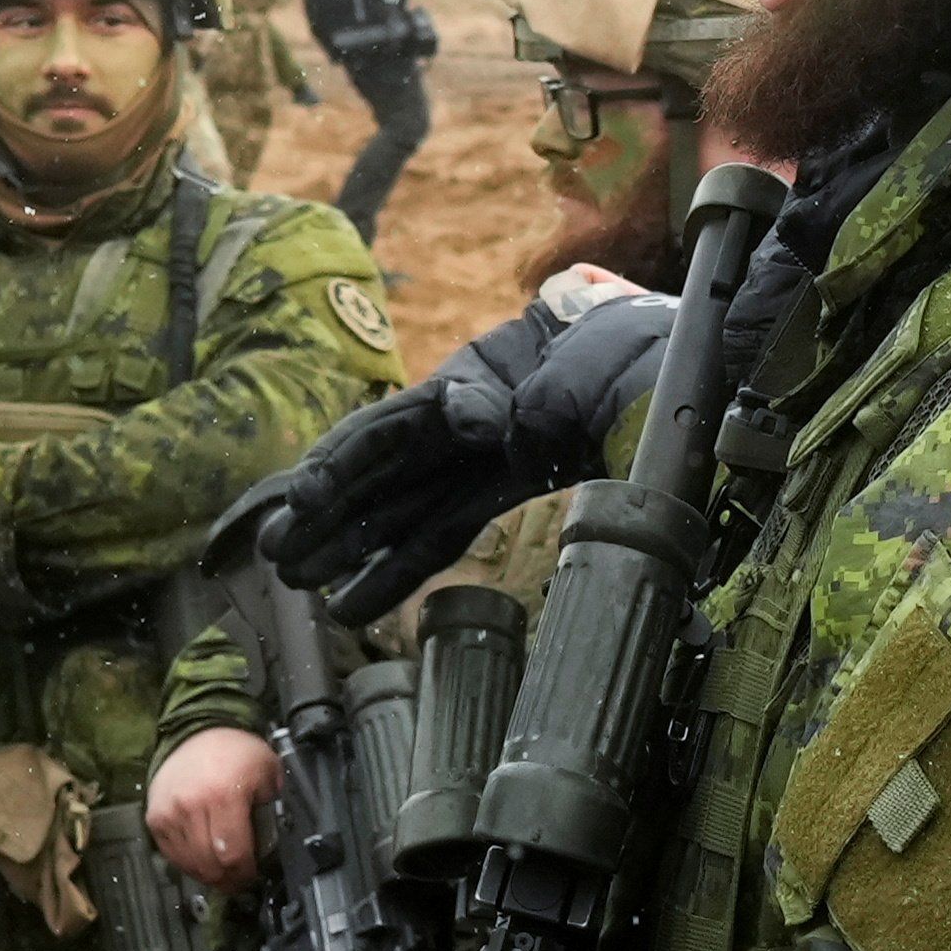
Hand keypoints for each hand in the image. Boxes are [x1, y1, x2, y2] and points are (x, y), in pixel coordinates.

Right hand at [149, 723, 280, 884]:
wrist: (198, 731)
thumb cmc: (235, 752)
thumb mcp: (267, 770)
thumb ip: (273, 805)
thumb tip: (272, 839)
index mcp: (224, 796)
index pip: (233, 854)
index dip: (244, 873)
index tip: (252, 876)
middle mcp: (192, 807)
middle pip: (210, 864)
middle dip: (228, 879)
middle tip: (238, 880)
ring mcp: (169, 814)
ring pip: (189, 863)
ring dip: (208, 875)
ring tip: (222, 874)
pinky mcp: (155, 818)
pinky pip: (171, 854)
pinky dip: (188, 863)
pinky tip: (202, 862)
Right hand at [270, 276, 675, 623]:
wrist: (672, 365)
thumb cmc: (625, 352)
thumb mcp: (582, 368)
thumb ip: (530, 397)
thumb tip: (482, 424)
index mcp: (470, 379)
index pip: (394, 425)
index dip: (344, 462)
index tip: (304, 497)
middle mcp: (461, 419)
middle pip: (381, 469)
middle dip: (327, 511)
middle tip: (278, 552)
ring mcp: (476, 455)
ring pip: (400, 504)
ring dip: (350, 544)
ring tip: (301, 581)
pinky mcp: (498, 487)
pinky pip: (440, 530)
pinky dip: (400, 565)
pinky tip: (359, 598)